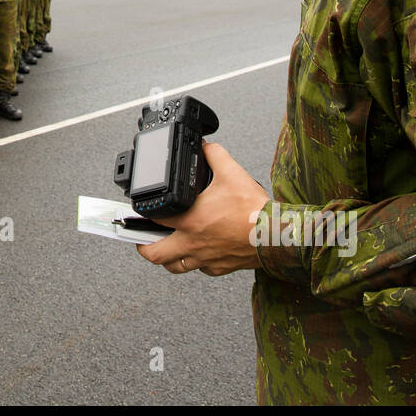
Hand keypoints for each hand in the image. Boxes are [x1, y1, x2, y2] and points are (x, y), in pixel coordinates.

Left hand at [137, 142, 270, 276]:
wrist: (277, 236)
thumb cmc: (254, 210)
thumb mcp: (232, 173)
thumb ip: (214, 155)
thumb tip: (205, 146)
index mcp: (190, 220)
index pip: (153, 220)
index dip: (142, 214)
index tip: (139, 211)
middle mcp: (193, 243)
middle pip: (154, 254)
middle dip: (142, 246)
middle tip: (141, 237)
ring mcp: (205, 258)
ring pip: (174, 267)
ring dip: (167, 258)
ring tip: (166, 247)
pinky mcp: (219, 268)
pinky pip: (199, 270)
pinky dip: (194, 262)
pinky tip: (198, 251)